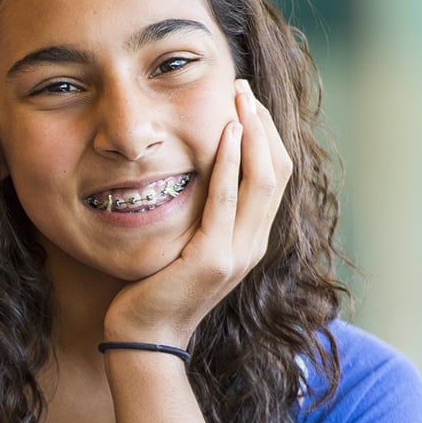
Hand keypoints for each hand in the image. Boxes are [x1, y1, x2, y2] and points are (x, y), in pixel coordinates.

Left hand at [103, 79, 292, 346]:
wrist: (143, 335)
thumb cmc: (155, 288)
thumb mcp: (185, 244)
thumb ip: (199, 214)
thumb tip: (192, 173)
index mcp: (250, 241)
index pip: (275, 178)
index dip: (268, 137)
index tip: (249, 102)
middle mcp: (253, 246)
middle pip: (277, 171)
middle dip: (264, 124)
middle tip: (244, 87)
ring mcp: (237, 253)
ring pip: (262, 180)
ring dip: (253, 133)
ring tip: (240, 97)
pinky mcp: (212, 258)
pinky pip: (226, 200)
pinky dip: (229, 163)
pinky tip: (225, 133)